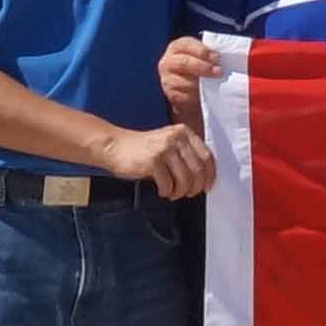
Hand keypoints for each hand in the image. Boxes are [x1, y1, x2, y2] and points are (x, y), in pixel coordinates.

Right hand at [100, 118, 214, 198]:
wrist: (115, 146)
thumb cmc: (143, 149)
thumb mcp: (168, 143)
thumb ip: (186, 154)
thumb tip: (204, 177)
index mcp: (184, 132)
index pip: (207, 156)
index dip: (210, 175)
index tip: (208, 187)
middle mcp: (176, 137)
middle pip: (198, 170)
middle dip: (195, 187)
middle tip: (188, 194)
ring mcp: (164, 148)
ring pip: (184, 180)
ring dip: (180, 192)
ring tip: (172, 193)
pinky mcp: (152, 161)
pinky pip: (168, 184)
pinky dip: (166, 192)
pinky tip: (161, 190)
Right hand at [157, 34, 215, 124]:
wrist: (187, 87)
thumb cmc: (199, 65)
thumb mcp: (202, 56)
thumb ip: (210, 53)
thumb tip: (229, 56)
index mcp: (177, 47)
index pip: (186, 45)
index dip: (202, 50)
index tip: (217, 57)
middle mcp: (168, 61)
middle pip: (184, 63)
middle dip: (203, 67)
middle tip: (219, 71)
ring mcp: (167, 79)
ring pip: (184, 82)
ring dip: (202, 84)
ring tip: (216, 84)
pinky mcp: (170, 94)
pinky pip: (184, 96)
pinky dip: (197, 96)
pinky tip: (207, 94)